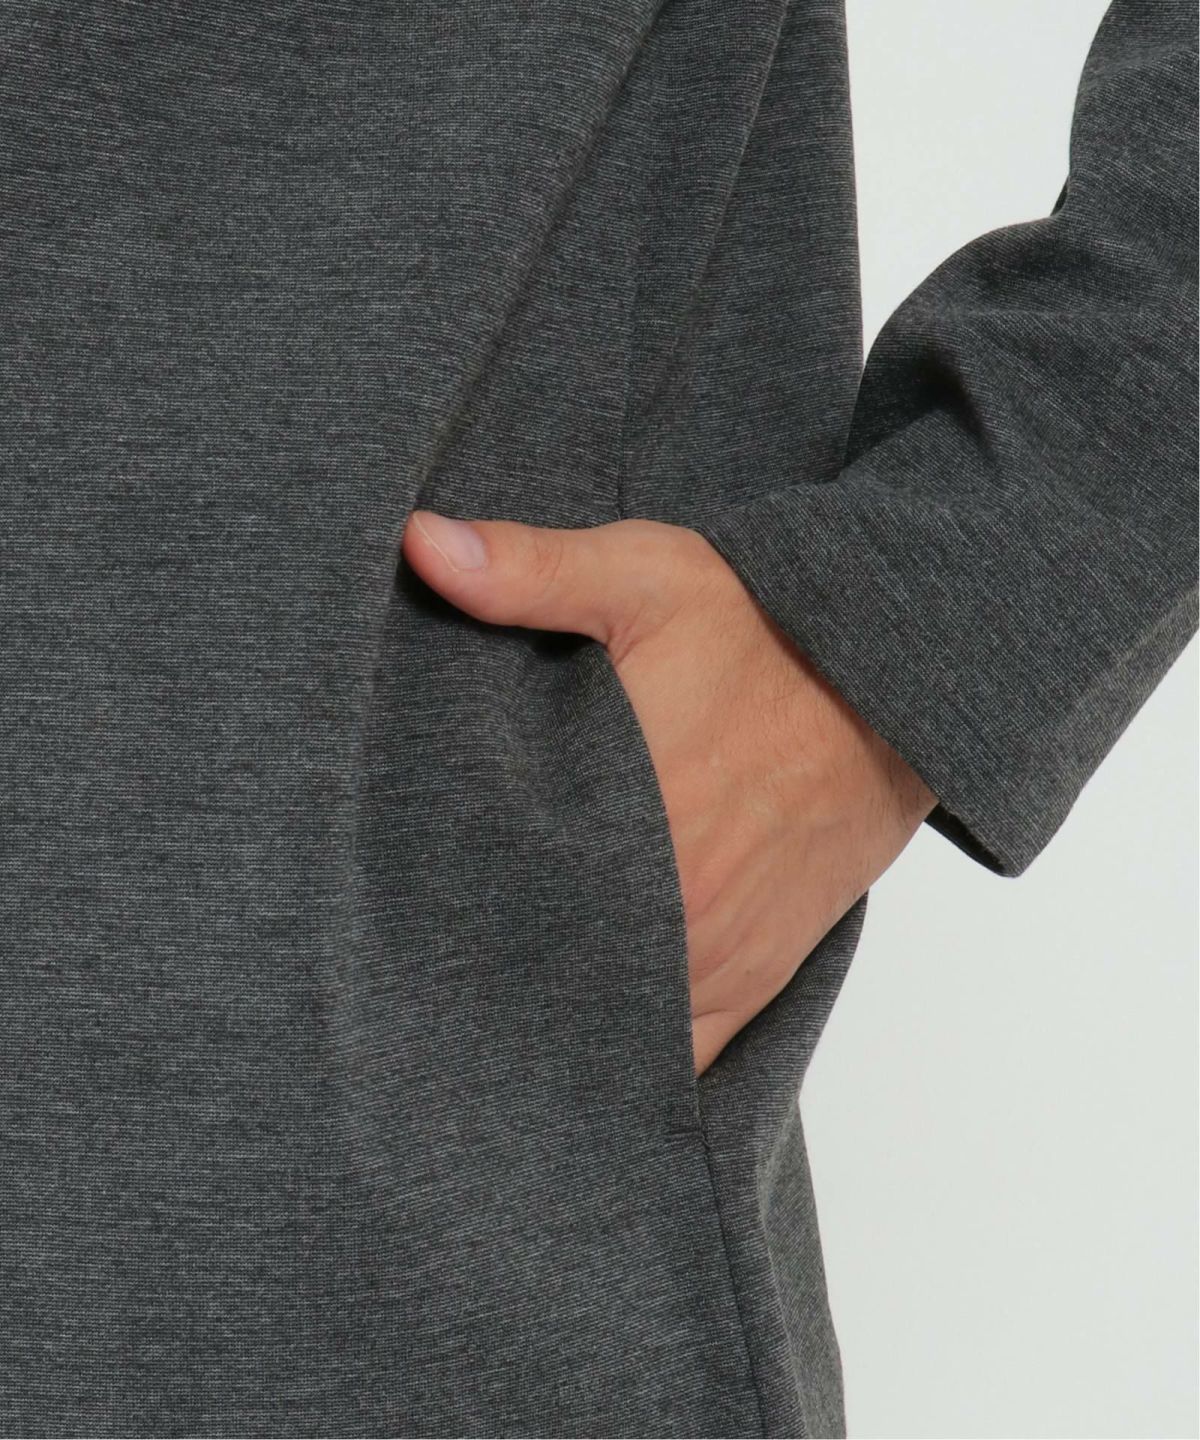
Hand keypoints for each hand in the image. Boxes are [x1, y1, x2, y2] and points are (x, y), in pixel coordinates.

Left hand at [401, 510, 937, 1074]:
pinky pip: (681, 1064)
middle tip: (423, 972)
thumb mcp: (647, 577)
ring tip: (485, 1018)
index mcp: (628, 818)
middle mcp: (670, 911)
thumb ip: (530, 571)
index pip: (495, 907)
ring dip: (548, 1030)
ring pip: (605, 1041)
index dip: (435, 928)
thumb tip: (418, 543)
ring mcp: (712, 960)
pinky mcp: (751, 981)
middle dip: (482, 983)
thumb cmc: (769, 630)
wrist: (899, 685)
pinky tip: (577, 1057)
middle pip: (541, 986)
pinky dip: (629, 1066)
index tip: (390, 922)